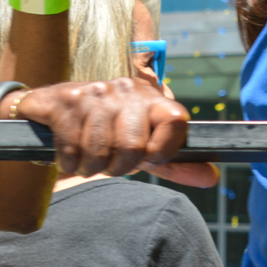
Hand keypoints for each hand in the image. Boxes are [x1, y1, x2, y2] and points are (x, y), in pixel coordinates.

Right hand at [14, 76, 189, 176]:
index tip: (148, 157)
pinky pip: (71, 149)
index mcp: (152, 97)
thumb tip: (211, 178)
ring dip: (91, 167)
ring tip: (88, 160)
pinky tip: (69, 156)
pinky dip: (69, 164)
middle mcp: (126, 89)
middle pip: (134, 147)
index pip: (176, 121)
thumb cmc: (108, 132)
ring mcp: (94, 92)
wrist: (54, 108)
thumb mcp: (145, 148)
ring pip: (99, 151)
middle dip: (119, 167)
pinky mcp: (66, 101)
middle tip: (110, 164)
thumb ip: (175, 164)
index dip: (162, 150)